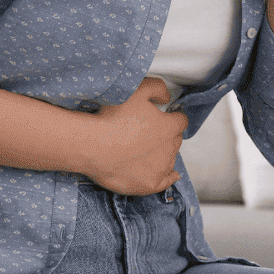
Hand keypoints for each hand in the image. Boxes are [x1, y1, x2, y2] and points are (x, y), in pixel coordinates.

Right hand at [85, 76, 185, 195]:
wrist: (92, 146)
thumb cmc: (113, 117)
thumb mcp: (137, 91)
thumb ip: (157, 88)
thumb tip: (167, 97)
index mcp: (169, 127)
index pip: (181, 121)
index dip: (173, 116)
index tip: (167, 115)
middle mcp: (169, 149)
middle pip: (175, 140)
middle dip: (167, 134)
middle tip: (150, 131)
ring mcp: (160, 169)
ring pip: (170, 159)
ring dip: (164, 153)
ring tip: (147, 149)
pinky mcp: (148, 184)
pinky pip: (166, 182)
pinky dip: (169, 177)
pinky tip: (172, 175)